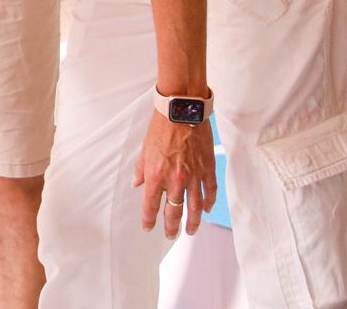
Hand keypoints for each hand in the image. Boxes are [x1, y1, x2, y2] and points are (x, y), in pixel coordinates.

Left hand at [133, 111, 216, 238]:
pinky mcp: (208, 169)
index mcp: (156, 175)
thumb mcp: (145, 149)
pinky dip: (208, 203)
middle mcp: (175, 180)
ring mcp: (194, 176)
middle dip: (171, 227)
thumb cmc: (161, 127)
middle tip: (170, 235)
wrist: (181, 110)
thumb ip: (141, 169)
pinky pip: (210, 191)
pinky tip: (206, 210)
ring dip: (192, 222)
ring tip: (190, 231)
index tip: (148, 228)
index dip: (149, 220)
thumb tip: (136, 183)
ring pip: (195, 207)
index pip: (151, 205)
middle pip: (174, 211)